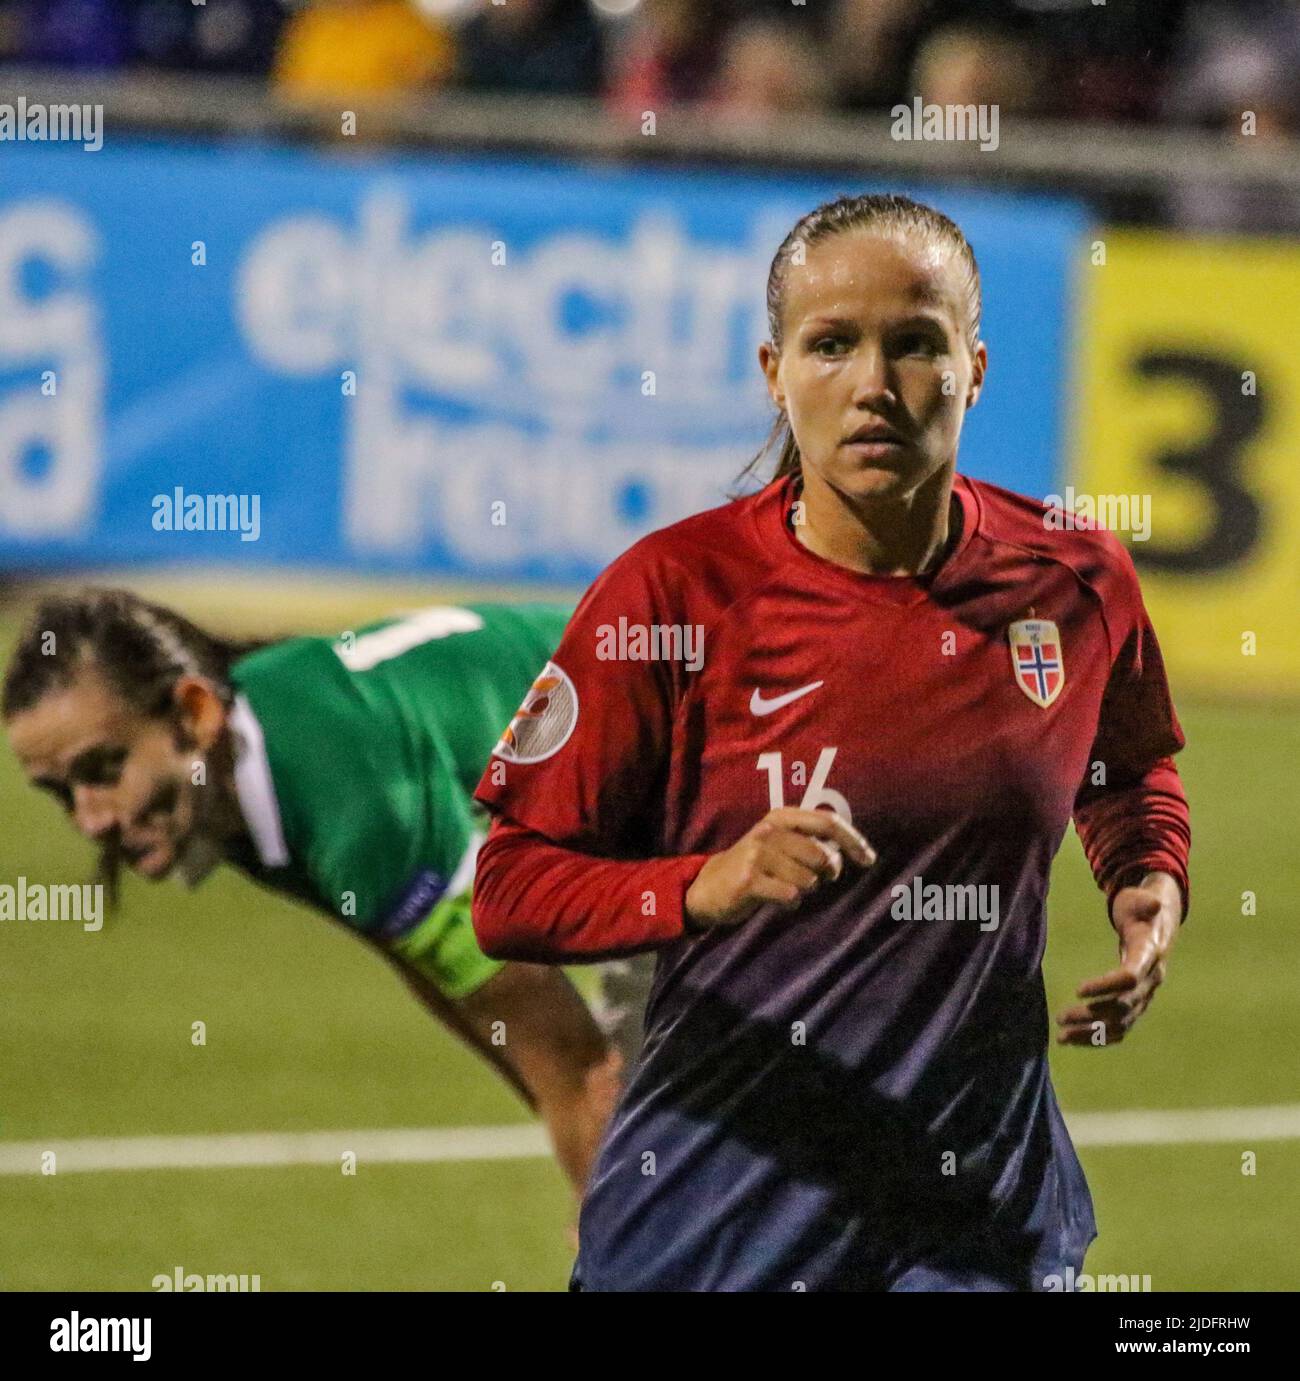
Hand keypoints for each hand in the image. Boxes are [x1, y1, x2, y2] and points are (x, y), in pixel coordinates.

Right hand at [685, 807, 874, 929]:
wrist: (710, 885)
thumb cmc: (756, 864)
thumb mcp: (781, 843)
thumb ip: (813, 842)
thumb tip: (851, 855)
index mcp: (781, 817)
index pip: (828, 822)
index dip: (853, 841)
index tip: (869, 860)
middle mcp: (769, 831)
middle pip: (822, 856)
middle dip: (826, 873)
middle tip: (813, 878)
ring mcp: (757, 855)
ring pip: (808, 880)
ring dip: (805, 889)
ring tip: (785, 886)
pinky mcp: (749, 881)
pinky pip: (791, 896)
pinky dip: (790, 902)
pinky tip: (776, 898)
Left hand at [1056, 871, 1182, 1046]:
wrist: (1157, 924)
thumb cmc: (1142, 909)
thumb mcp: (1142, 900)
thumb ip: (1146, 901)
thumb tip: (1155, 903)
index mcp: (1150, 955)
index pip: (1129, 977)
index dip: (1105, 986)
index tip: (1078, 991)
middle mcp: (1151, 981)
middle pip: (1123, 1006)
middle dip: (1092, 1015)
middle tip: (1060, 1017)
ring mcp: (1146, 995)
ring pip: (1121, 1024)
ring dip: (1092, 1034)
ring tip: (1062, 1038)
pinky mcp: (1137, 1003)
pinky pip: (1120, 1028)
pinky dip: (1099, 1038)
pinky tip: (1074, 1040)